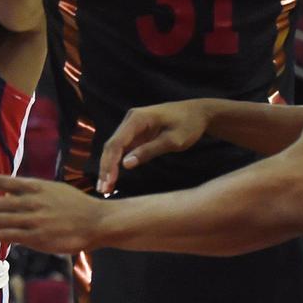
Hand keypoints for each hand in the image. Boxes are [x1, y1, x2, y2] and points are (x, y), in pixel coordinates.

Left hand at [0, 176, 103, 253]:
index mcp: (37, 186)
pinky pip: (8, 236)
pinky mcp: (37, 237)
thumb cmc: (76, 206)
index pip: (4, 181)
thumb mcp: (55, 190)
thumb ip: (34, 192)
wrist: (96, 221)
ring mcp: (34, 220)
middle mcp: (32, 201)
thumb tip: (12, 196)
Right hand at [97, 101, 211, 194]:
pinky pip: (122, 148)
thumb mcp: (173, 141)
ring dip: (109, 166)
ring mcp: (132, 126)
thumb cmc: (189, 125)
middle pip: (112, 145)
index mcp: (137, 118)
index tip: (109, 181)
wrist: (199, 113)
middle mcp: (130, 120)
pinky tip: (113, 176)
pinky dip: (117, 163)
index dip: (110, 163)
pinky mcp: (136, 132)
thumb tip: (126, 164)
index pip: (117, 143)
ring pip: (115, 147)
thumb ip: (149, 151)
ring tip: (105, 187)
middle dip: (106, 167)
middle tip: (103, 189)